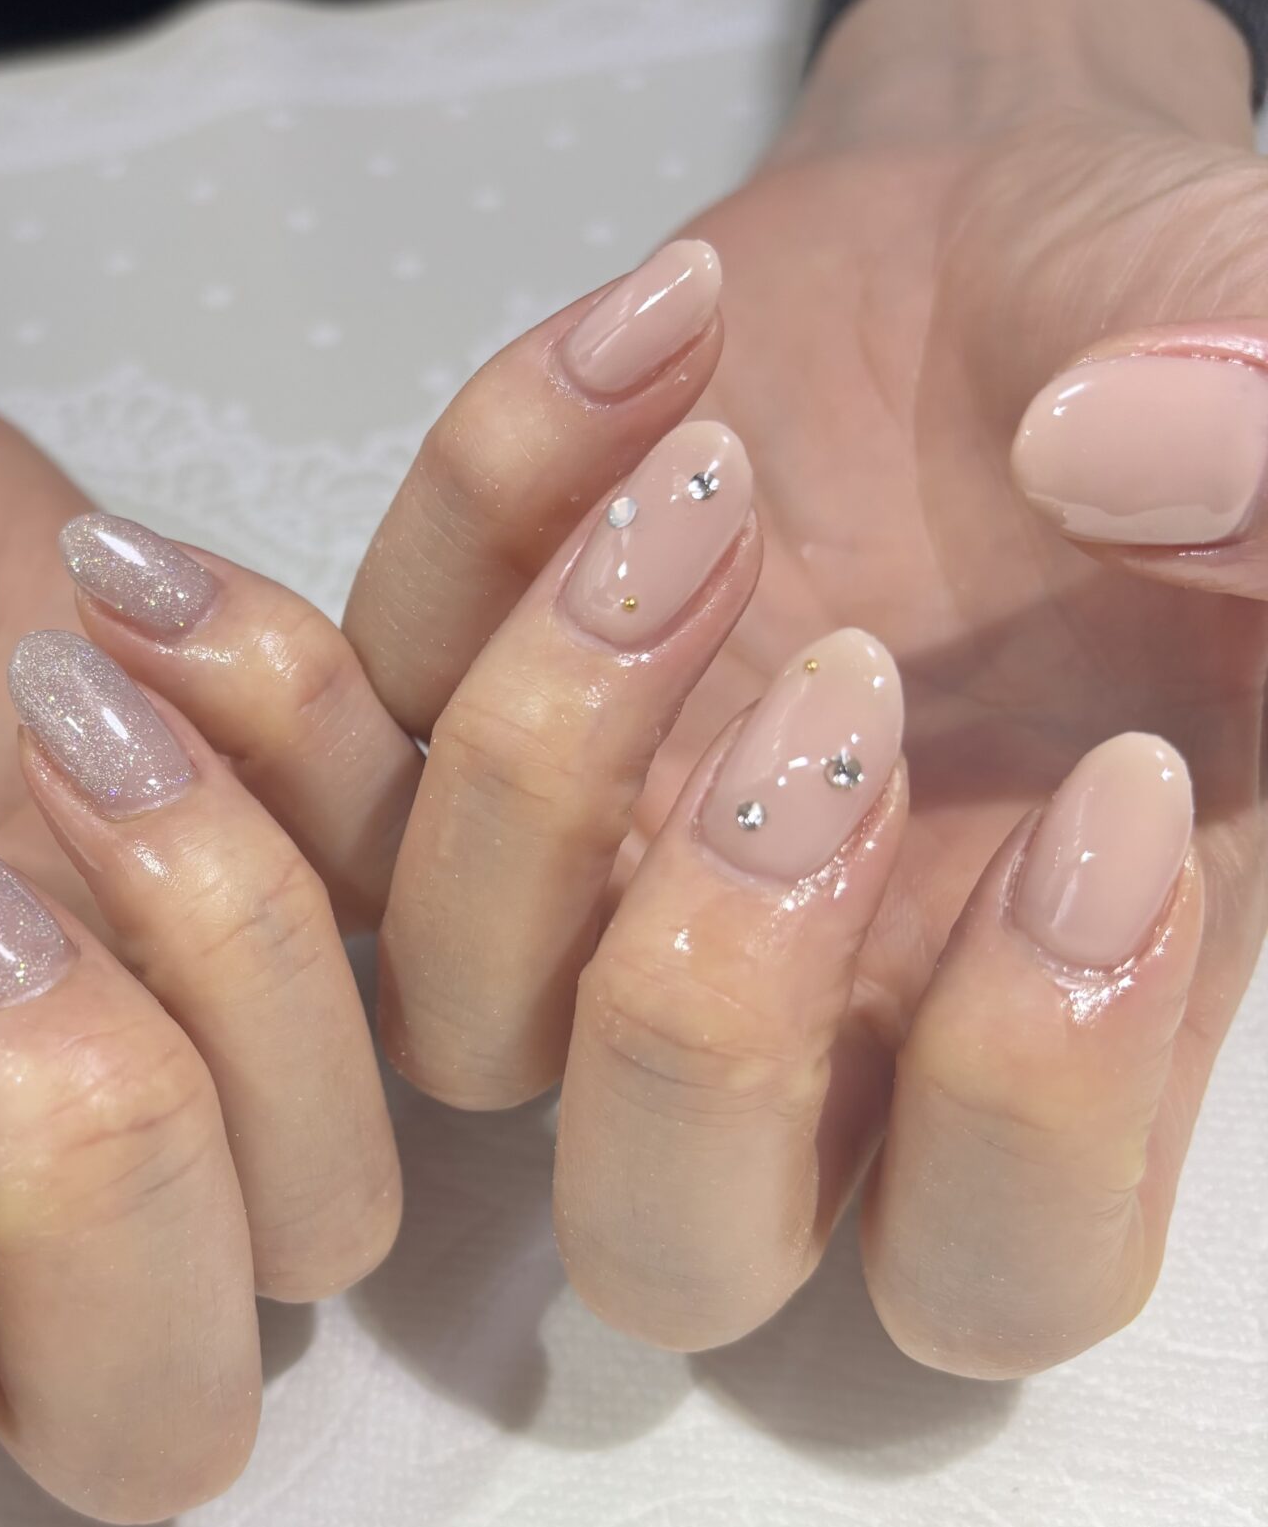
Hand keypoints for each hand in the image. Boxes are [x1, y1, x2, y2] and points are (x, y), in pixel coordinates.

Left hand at [340, 0, 1267, 1376]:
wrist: (1001, 257)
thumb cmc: (1187, 356)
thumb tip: (1121, 455)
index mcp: (1041, 1014)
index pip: (998, 1268)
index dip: (1029, 1107)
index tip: (1107, 782)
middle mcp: (802, 1013)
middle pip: (667, 1235)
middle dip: (715, 1002)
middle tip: (846, 686)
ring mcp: (587, 887)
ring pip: (456, 1010)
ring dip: (548, 745)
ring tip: (717, 473)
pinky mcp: (441, 724)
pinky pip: (343, 744)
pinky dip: (448, 537)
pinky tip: (625, 344)